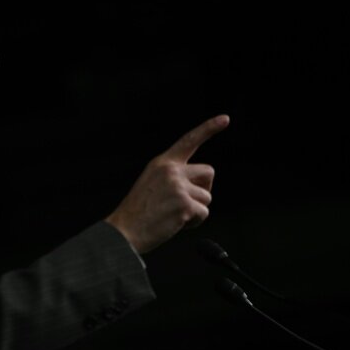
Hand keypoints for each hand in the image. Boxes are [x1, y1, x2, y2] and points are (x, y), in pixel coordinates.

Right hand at [105, 114, 229, 253]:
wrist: (124, 231)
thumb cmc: (137, 213)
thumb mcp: (151, 183)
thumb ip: (174, 177)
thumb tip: (200, 185)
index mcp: (162, 163)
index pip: (189, 140)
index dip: (209, 128)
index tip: (225, 119)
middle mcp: (171, 170)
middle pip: (208, 172)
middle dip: (203, 188)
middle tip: (186, 202)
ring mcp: (178, 187)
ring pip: (206, 196)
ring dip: (196, 209)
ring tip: (174, 216)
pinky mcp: (185, 204)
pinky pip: (204, 213)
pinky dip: (195, 222)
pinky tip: (176, 224)